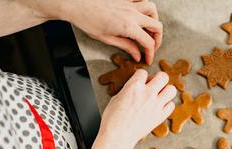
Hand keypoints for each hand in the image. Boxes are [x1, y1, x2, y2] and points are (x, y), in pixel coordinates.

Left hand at [39, 0, 161, 63]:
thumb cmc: (86, 20)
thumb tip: (137, 55)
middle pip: (156, 26)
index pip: (148, 42)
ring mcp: (129, 4)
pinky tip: (140, 13)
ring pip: (152, 9)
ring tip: (148, 28)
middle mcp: (132, 14)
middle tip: (151, 46)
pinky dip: (144, 6)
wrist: (74, 3)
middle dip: (157, 38)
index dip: (150, 53)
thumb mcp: (106, 39)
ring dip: (153, 19)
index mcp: (128, 27)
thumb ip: (125, 46)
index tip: (147, 58)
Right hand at [98, 70, 175, 148]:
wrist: (118, 136)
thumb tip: (135, 88)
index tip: (140, 82)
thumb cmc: (113, 119)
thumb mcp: (117, 98)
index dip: (141, 77)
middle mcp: (147, 93)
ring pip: (171, 89)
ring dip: (166, 91)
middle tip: (154, 86)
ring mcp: (156, 105)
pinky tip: (160, 107)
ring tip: (159, 96)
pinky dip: (167, 105)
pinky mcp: (160, 116)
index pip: (143, 72)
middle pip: (163, 76)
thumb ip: (129, 90)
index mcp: (134, 86)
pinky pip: (171, 105)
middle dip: (158, 79)